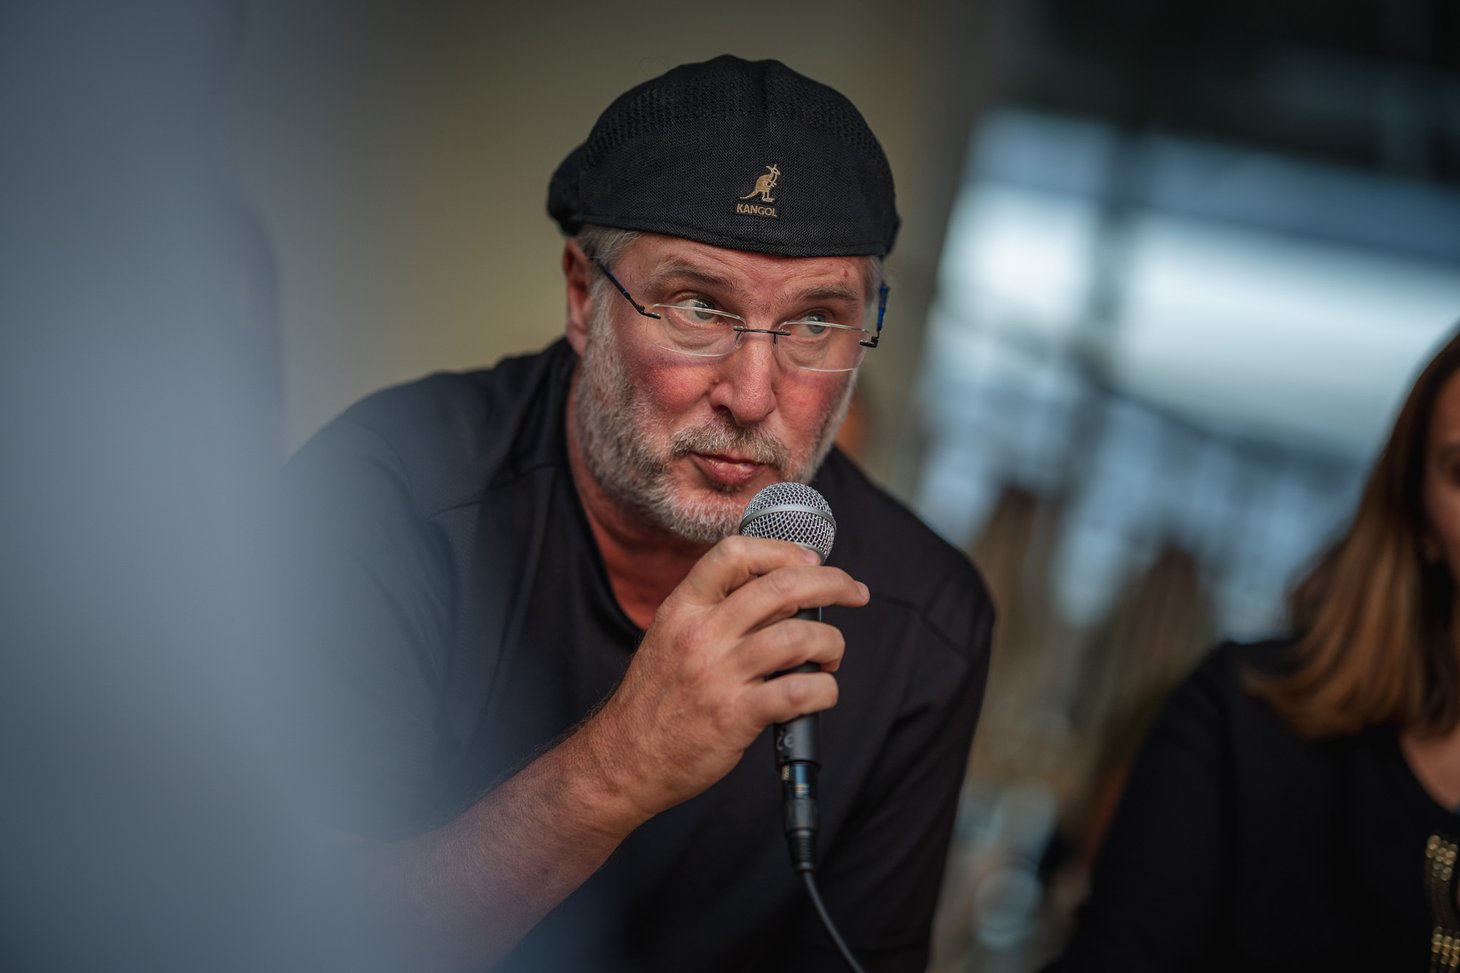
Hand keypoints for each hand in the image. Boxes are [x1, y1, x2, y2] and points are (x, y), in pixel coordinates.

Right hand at [581, 535, 869, 823]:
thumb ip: (718, 613)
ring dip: (831, 644)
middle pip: (782, 587)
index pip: (734, 553)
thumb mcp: (671, 638)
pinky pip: (799, 691)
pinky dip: (824, 690)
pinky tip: (819, 694)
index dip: (783, 549)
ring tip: (830, 657)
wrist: (623, 759)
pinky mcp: (735, 716)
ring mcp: (719, 675)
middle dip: (832, 584)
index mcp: (683, 608)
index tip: (811, 561)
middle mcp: (701, 635)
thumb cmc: (656, 700)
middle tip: (853, 592)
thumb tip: (785, 594)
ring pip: (799, 638)